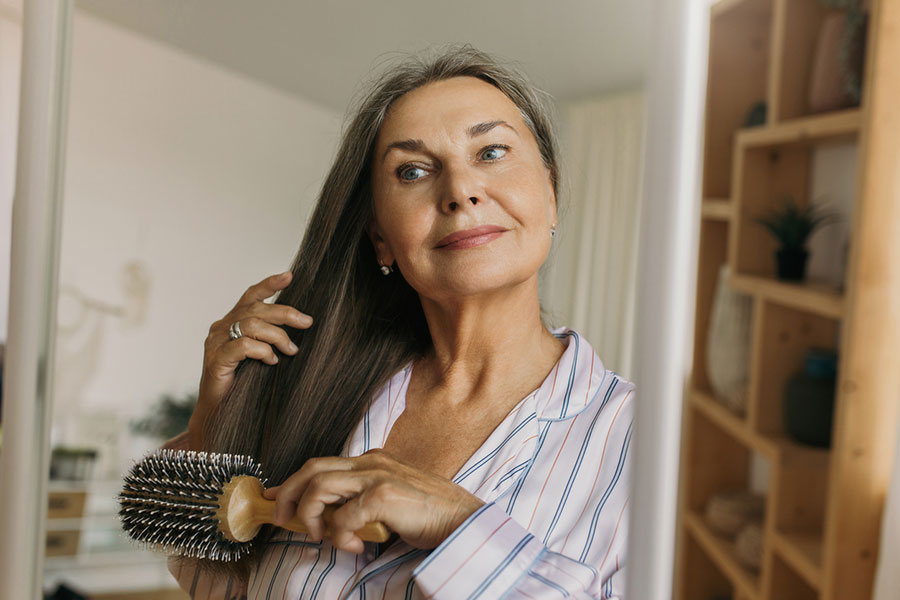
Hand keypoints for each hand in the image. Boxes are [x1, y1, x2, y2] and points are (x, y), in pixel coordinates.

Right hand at [190, 271, 312, 448]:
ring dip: (278, 336)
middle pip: (256, 309)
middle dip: (285, 313)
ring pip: (251, 325)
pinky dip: (262, 351)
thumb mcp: (260, 354)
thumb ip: (270, 336)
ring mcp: (215, 343)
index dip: (269, 284)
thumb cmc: (243, 382)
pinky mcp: (216, 360)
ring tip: (291, 351)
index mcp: (231, 321)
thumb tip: (301, 324)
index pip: (250, 296)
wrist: (219, 411)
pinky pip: (243, 347)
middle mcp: (221, 327)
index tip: (289, 276)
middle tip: (307, 323)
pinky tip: (272, 361)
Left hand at [262, 449, 483, 553]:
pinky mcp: (385, 496)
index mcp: (372, 461)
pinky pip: (344, 516)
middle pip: (312, 469)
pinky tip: (356, 547)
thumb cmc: (429, 514)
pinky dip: (341, 535)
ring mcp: (378, 476)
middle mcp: (372, 462)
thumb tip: (326, 518)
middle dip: (288, 494)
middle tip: (284, 522)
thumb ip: (361, 501)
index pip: (320, 464)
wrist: (463, 519)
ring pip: (319, 487)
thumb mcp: (389, 500)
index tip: (272, 498)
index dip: (290, 481)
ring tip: (322, 537)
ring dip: (310, 516)